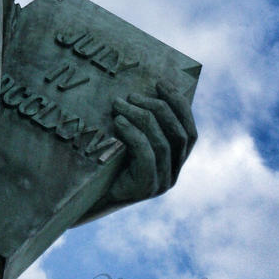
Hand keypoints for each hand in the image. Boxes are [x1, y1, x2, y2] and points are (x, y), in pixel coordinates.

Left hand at [106, 80, 197, 203]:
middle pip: (180, 134)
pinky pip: (147, 155)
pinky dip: (134, 133)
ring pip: (162, 143)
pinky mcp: (145, 188)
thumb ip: (141, 123)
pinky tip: (118, 122)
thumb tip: (139, 89)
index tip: (161, 83)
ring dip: (142, 116)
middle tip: (132, 95)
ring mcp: (161, 183)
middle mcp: (173, 173)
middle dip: (159, 108)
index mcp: (175, 161)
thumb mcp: (128, 139)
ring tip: (119, 104)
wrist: (88, 196)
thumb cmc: (107, 161)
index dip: (179, 105)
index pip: (190, 131)